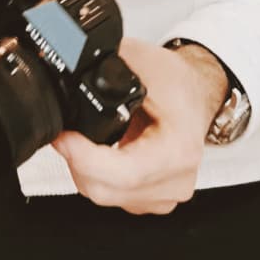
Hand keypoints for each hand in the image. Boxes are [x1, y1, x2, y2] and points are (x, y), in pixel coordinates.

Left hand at [52, 38, 227, 215]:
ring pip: (104, 195)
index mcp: (178, 150)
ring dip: (84, 169)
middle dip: (76, 160)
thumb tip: (68, 61)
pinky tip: (97, 152)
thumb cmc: (176, 81)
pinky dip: (96, 176)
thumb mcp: (141, 59)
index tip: (64, 137)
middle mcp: (175, 180)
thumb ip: (105, 62)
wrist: (194, 94)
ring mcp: (165, 195)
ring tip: (82, 138)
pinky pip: (111, 196)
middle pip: (107, 190)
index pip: (125, 172)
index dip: (85, 159)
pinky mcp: (153, 200)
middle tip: (65, 131)